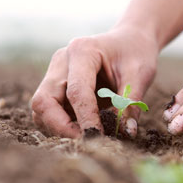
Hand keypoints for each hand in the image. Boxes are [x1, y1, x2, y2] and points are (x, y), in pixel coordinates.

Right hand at [31, 26, 158, 137]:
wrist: (130, 41)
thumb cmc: (136, 53)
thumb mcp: (140, 75)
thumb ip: (131, 103)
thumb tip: (127, 133)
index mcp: (82, 51)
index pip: (76, 91)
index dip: (86, 118)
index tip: (98, 138)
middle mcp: (61, 61)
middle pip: (44, 101)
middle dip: (61, 127)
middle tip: (87, 141)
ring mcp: (55, 73)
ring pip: (41, 109)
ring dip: (60, 128)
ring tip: (89, 136)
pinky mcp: (56, 86)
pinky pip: (50, 111)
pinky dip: (62, 125)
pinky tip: (85, 129)